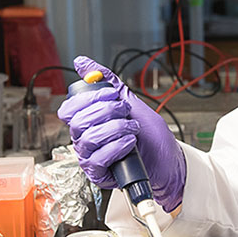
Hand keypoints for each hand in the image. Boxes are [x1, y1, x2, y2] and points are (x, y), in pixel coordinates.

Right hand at [57, 56, 185, 212]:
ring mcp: (91, 156)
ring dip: (116, 128)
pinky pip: (97, 159)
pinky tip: (130, 143)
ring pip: (88, 139)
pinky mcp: (99, 173)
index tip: (112, 94)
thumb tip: (82, 63)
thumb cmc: (149, 135)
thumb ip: (108, 82)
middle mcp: (85, 139)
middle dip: (106, 111)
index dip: (89, 98)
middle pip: (77, 122)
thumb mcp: (131, 102)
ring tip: (133, 128)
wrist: (168, 160)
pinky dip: (116, 147)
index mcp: (88, 121)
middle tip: (125, 111)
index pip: (69, 108)